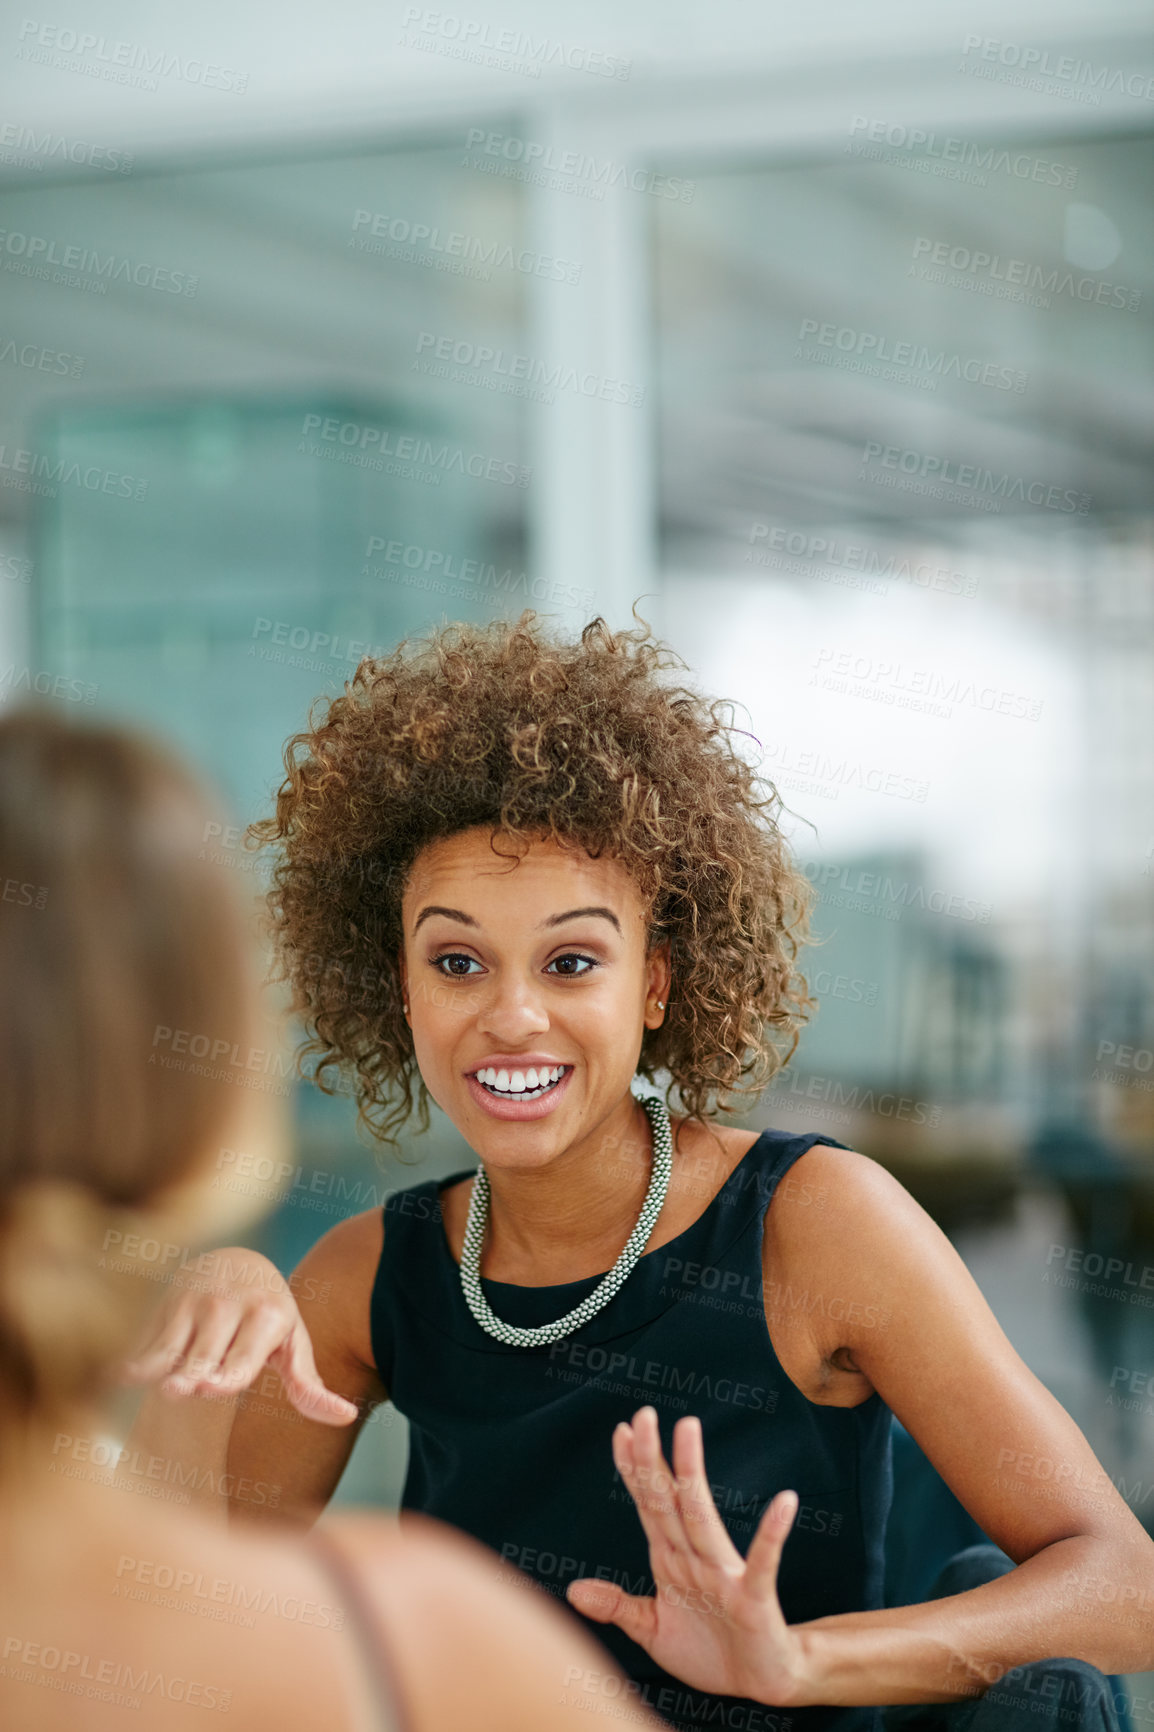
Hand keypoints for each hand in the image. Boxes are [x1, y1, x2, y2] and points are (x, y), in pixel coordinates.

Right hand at [119, 1246, 357, 1424]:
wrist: (236, 1262)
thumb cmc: (269, 1317)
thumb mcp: (293, 1343)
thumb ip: (309, 1385)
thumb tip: (346, 1416)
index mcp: (267, 1317)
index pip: (244, 1355)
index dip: (227, 1373)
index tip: (211, 1387)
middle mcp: (229, 1306)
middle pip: (206, 1352)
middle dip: (193, 1370)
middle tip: (177, 1390)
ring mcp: (194, 1303)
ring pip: (171, 1343)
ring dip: (156, 1364)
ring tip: (140, 1379)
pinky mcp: (165, 1304)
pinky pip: (146, 1337)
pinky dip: (133, 1356)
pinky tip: (116, 1373)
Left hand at [567, 1407, 807, 1707]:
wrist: (761, 1681)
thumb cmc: (709, 1650)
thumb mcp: (652, 1630)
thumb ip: (618, 1606)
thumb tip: (572, 1590)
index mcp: (671, 1559)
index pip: (648, 1504)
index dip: (633, 1469)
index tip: (620, 1430)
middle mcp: (696, 1556)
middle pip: (669, 1499)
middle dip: (653, 1458)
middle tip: (643, 1413)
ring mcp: (724, 1574)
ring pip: (702, 1517)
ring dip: (693, 1473)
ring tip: (688, 1428)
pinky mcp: (753, 1597)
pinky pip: (763, 1561)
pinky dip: (772, 1534)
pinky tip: (784, 1501)